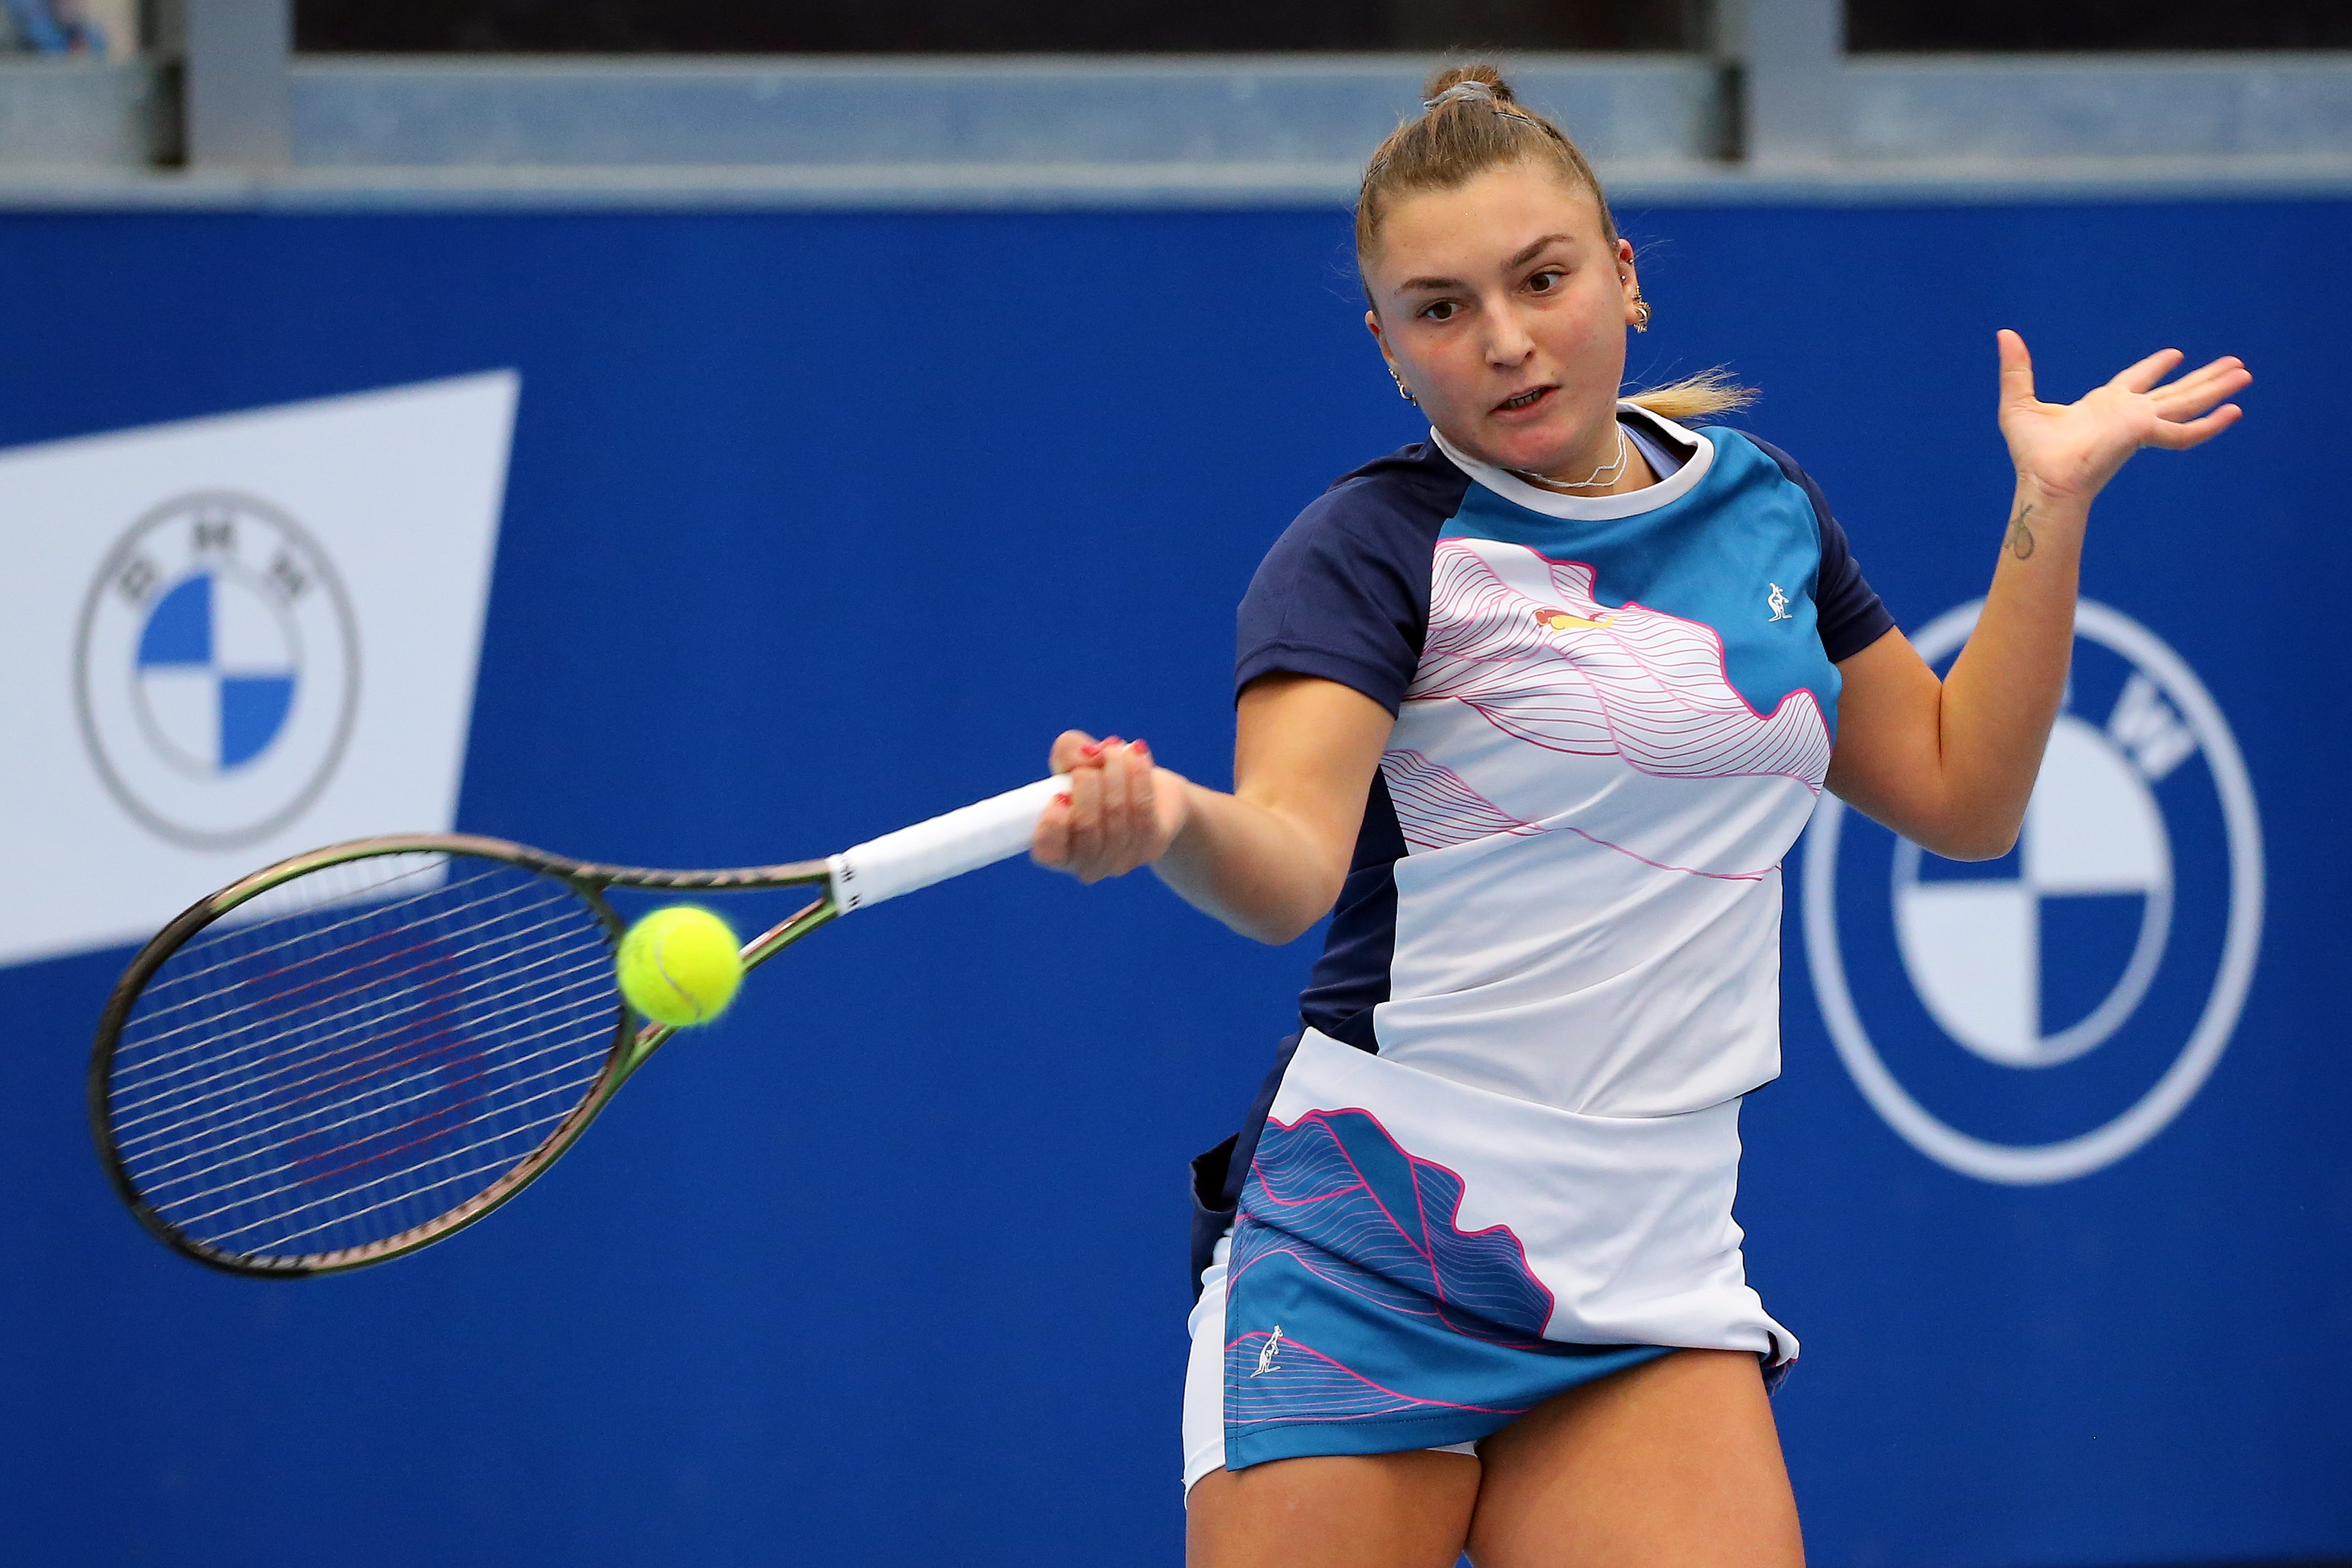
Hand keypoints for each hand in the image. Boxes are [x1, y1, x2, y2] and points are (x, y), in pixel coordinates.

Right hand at [1031, 731, 1189, 883]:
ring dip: (1116, 773)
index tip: (1061, 794)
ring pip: (1116, 814)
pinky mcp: (1150, 847)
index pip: (1047, 852)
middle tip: (1095, 758)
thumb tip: (1087, 755)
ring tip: (1116, 749)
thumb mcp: (1074, 759)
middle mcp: (1087, 865)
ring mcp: (1120, 861)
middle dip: (1089, 783)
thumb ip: (1068, 751)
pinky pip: (1143, 810)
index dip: (1053, 823)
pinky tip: (1137, 755)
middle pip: (1087, 827)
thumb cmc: (1101, 779)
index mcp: (1058, 851)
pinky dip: (1139, 777)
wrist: (1150, 792)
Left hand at [1997, 329, 2249, 505]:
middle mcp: (2126, 414)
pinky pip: (2184, 433)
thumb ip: (2016, 369)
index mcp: (2102, 406)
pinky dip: (2209, 424)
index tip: (2174, 354)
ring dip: (2215, 389)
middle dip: (2202, 377)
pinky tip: (2234, 411)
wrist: (2043, 482)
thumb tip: (2004, 333)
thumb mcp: (2019, 402)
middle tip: (2232, 363)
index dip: (2154, 367)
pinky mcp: (2144, 436)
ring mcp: (2139, 425)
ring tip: (2245, 374)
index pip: (2135, 382)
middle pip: (2173, 391)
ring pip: (2186, 403)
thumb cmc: (2030, 453)